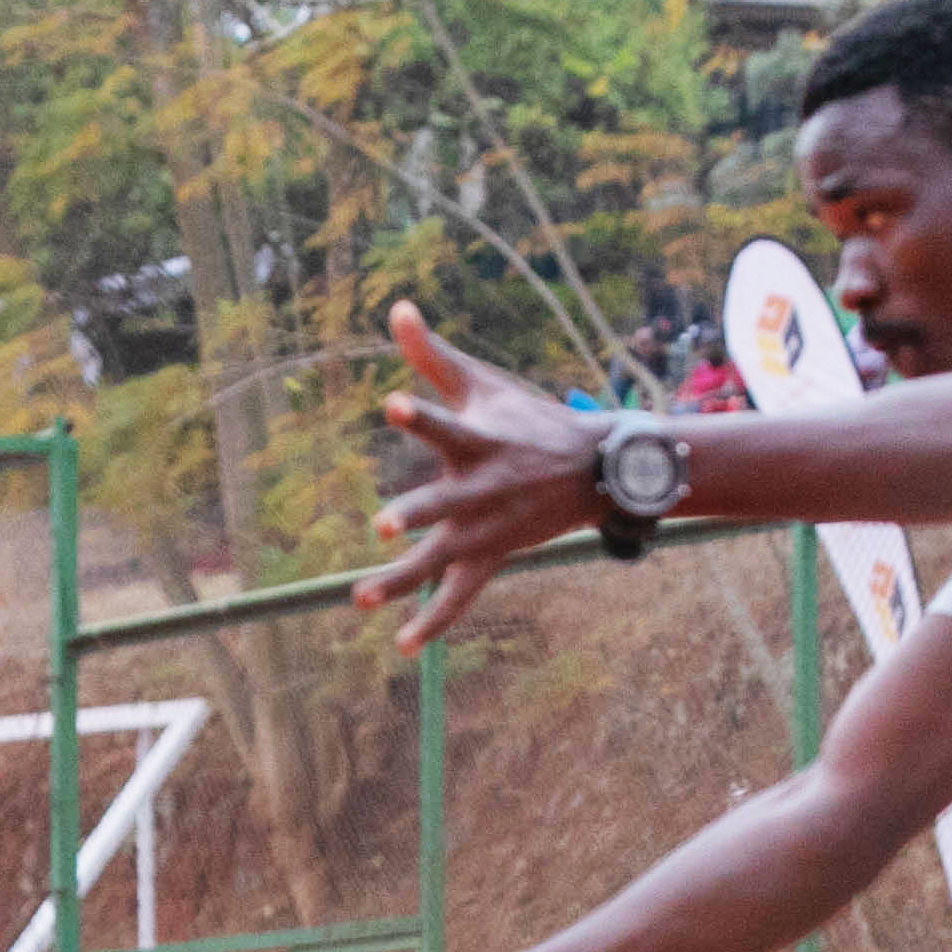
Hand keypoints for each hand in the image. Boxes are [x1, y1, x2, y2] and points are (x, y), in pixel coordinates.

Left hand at [354, 302, 603, 648]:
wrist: (592, 469)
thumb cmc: (526, 420)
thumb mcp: (483, 385)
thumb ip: (433, 355)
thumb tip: (396, 306)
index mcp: (477, 442)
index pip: (443, 424)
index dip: (418, 416)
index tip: (392, 404)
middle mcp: (480, 489)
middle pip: (443, 504)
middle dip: (416, 514)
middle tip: (383, 524)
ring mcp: (485, 529)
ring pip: (441, 559)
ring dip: (403, 580)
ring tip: (359, 597)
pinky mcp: (490, 557)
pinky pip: (460, 596)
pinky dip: (434, 622)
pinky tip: (402, 645)